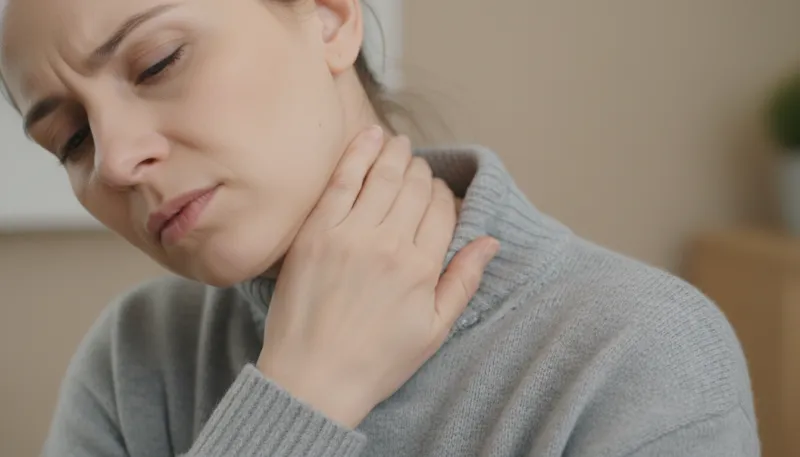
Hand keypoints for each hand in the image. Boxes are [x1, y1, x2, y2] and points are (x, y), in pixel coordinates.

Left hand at [257, 126, 498, 427]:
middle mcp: (389, 243)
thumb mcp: (434, 330)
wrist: (311, 379)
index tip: (437, 195)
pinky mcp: (315, 232)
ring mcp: (349, 234)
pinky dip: (358, 153)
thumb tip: (490, 241)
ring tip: (398, 143)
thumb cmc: (375, 361)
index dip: (443, 196)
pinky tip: (369, 136)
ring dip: (395, 154)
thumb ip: (463, 281)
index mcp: (421, 268)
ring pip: (382, 176)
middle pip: (414, 188)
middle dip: (420, 172)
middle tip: (416, 166)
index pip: (442, 210)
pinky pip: (341, 180)